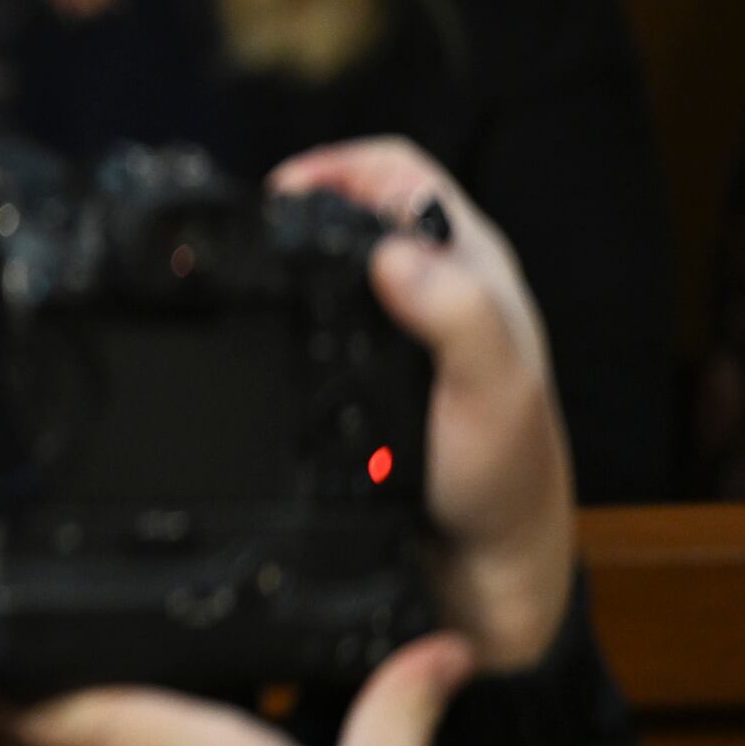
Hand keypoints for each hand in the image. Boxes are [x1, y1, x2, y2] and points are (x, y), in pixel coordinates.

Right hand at [268, 138, 576, 669]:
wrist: (487, 578)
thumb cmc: (506, 483)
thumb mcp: (493, 389)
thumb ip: (457, 317)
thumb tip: (392, 256)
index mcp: (473, 269)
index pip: (398, 172)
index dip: (335, 166)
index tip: (278, 197)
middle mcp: (434, 292)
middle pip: (353, 213)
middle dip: (294, 214)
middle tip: (244, 247)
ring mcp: (396, 340)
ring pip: (326, 274)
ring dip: (284, 273)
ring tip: (238, 292)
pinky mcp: (364, 385)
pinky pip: (309, 333)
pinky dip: (277, 328)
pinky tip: (253, 353)